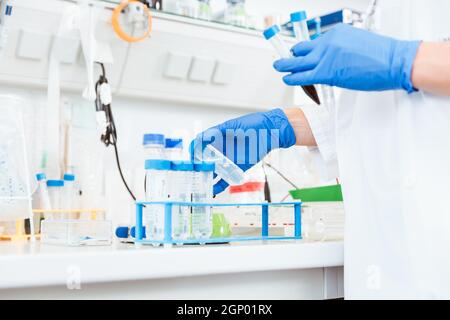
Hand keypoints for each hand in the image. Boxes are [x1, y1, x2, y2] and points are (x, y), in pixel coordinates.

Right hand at [190, 108, 295, 194]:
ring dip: (206, 177)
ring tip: (199, 184)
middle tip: (191, 173)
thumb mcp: (232, 125)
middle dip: (198, 167)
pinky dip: (219, 185)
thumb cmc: (253, 124)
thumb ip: (216, 131)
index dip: (194, 151)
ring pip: (214, 171)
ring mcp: (229, 160)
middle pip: (206, 160)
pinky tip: (213, 190)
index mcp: (218, 138)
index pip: (201, 145)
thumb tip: (201, 137)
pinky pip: (227, 178)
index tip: (190, 157)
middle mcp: (222, 150)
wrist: (270, 132)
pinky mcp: (238, 167)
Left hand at [274, 24, 420, 92]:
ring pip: (297, 61)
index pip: (314, 42)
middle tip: (283, 57)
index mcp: (337, 33)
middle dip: (292, 54)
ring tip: (278, 66)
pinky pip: (303, 75)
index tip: (299, 53)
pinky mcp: (326, 72)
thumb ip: (342, 50)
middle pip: (302, 48)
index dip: (305, 50)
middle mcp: (328, 42)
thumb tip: (335, 59)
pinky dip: (292, 77)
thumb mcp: (358, 44)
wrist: (395, 62)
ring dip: (285, 64)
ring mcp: (326, 56)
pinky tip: (286, 78)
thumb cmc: (382, 57)